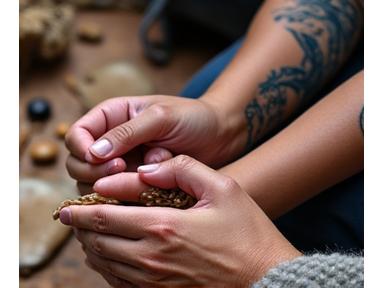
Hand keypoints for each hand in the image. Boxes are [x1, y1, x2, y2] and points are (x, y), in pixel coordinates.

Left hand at [60, 155, 300, 286]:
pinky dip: (105, 268)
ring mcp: (154, 281)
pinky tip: (107, 257)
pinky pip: (118, 283)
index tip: (72, 201)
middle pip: (98, 241)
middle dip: (80, 226)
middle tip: (72, 214)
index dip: (83, 207)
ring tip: (86, 232)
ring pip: (104, 264)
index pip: (106, 215)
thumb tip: (148, 168)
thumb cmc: (247, 232)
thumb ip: (183, 169)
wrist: (266, 278)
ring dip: (90, 246)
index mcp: (163, 226)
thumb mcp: (222, 188)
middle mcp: (151, 256)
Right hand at [65, 95, 243, 194]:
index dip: (82, 150)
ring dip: (119, 183)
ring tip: (150, 172)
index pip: (76, 135)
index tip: (101, 159)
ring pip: (97, 186)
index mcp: (112, 117)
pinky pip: (121, 197)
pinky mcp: (137, 184)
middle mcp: (112, 143)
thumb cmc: (193, 118)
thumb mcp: (160, 117)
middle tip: (124, 168)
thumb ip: (127, 133)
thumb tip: (93, 153)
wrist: (220, 136)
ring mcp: (124, 165)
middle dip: (96, 172)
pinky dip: (133, 195)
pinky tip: (154, 188)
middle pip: (78, 165)